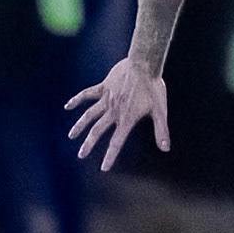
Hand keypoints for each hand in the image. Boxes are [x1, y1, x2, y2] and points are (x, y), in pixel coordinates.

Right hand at [65, 57, 169, 171]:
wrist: (144, 64)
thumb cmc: (153, 87)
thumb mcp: (160, 110)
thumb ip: (161, 130)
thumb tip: (166, 148)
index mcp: (127, 118)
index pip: (116, 142)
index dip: (110, 156)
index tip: (103, 168)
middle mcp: (114, 111)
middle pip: (97, 131)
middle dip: (89, 145)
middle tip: (80, 155)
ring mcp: (107, 98)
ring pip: (89, 115)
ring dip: (79, 126)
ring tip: (71, 136)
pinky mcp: (103, 86)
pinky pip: (87, 94)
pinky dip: (77, 100)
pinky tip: (67, 106)